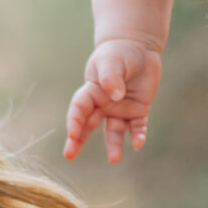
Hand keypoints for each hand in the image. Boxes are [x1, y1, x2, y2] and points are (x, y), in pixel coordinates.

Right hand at [63, 38, 161, 162]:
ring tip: (114, 159)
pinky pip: (137, 126)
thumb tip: (116, 96)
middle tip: (69, 155)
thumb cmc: (119, 53)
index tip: (72, 133)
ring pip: (114, 131)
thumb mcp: (111, 61)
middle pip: (88, 125)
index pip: (79, 108)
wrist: (138, 48)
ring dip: (114, 145)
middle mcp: (103, 104)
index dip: (75, 121)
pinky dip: (138, 135)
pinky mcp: (137, 110)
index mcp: (91, 91)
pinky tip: (138, 144)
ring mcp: (119, 109)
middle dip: (78, 140)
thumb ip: (111, 77)